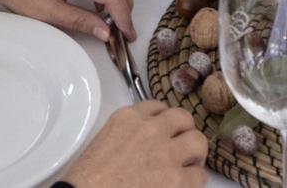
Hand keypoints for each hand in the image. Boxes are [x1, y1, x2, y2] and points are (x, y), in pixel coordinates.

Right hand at [61, 103, 206, 187]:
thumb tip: (143, 145)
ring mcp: (165, 153)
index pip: (157, 107)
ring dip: (194, 153)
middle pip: (182, 118)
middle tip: (181, 146)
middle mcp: (150, 130)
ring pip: (197, 141)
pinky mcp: (175, 179)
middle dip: (184, 132)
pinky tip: (185, 186)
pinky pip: (199, 176)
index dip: (163, 121)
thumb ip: (127, 135)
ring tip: (189, 164)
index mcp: (127, 119)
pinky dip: (194, 181)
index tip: (164, 131)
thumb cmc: (87, 180)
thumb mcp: (103, 143)